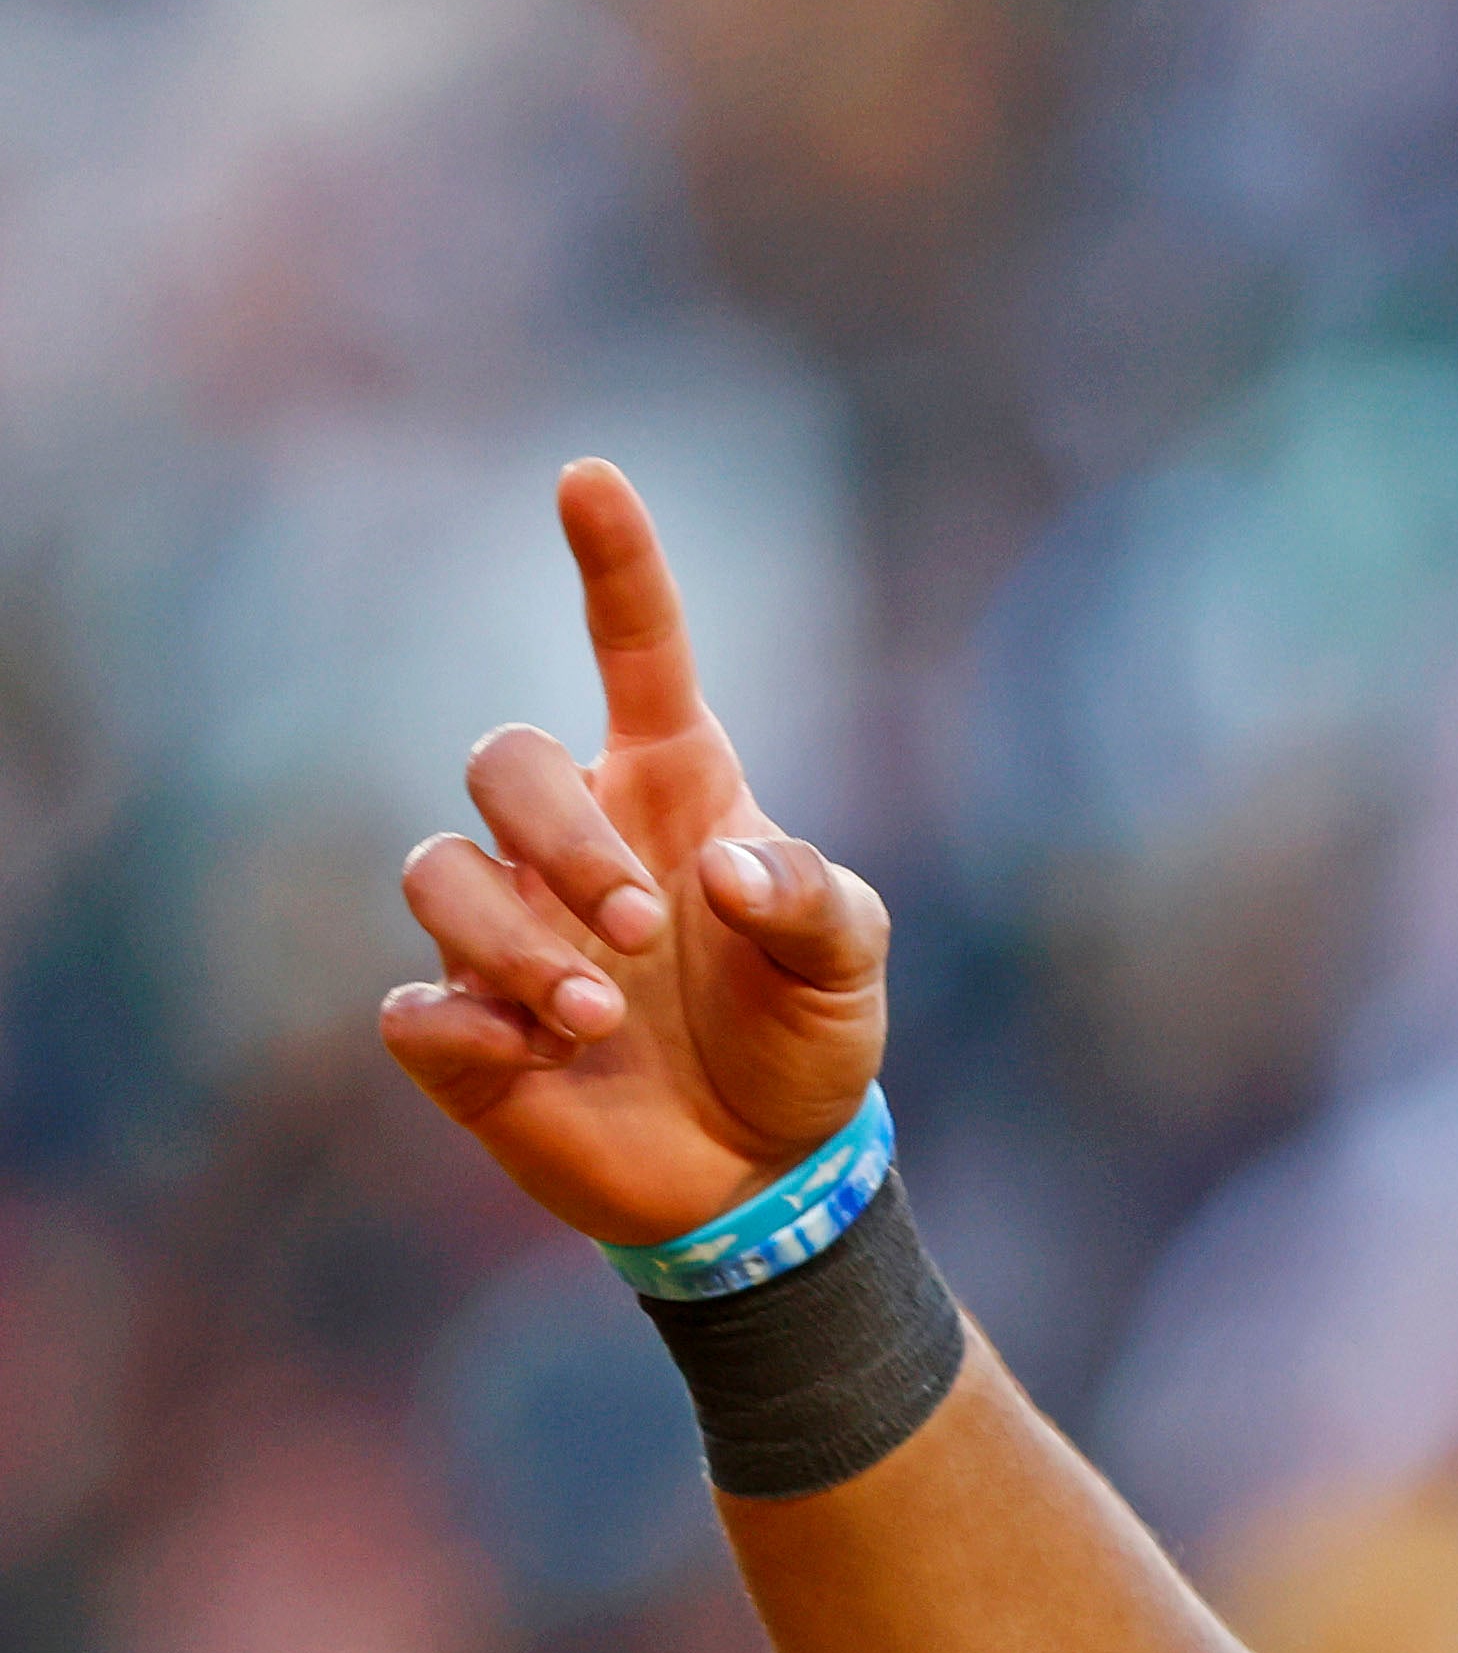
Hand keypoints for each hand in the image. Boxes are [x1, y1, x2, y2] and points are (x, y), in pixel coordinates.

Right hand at [379, 461, 888, 1248]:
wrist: (764, 1172)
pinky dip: (466, 1026)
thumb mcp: (849, 967)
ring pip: (440, 874)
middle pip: (501, 760)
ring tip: (600, 1017)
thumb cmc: (803, 1041)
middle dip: (556, 834)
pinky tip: (537, 1059)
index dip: (614, 567)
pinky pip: (412, 1005)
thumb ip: (814, 902)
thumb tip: (721, 864)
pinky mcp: (462, 1032)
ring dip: (516, 943)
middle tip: (640, 926)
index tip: (589, 479)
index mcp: (673, 793)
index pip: (635, 654)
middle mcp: (572, 843)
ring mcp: (506, 931)